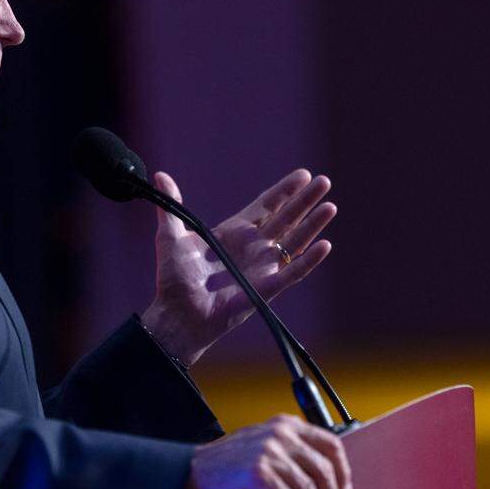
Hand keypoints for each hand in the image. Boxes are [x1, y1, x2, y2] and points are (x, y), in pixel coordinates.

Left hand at [140, 169, 335, 365]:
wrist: (177, 313)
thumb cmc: (174, 279)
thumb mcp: (170, 236)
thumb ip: (170, 206)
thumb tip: (159, 175)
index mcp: (234, 232)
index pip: (266, 205)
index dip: (284, 190)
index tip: (302, 175)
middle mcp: (253, 247)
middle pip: (286, 218)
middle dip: (305, 200)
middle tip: (324, 181)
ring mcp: (262, 268)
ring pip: (295, 241)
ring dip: (313, 224)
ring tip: (330, 205)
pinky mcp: (266, 289)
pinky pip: (292, 273)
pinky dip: (309, 260)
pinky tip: (325, 244)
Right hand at [184, 414, 352, 488]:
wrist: (193, 467)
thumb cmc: (227, 459)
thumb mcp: (262, 441)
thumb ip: (289, 447)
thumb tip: (322, 475)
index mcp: (285, 424)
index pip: (330, 443)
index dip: (342, 470)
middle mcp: (280, 434)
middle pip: (322, 469)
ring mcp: (269, 452)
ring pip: (308, 487)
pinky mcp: (258, 473)